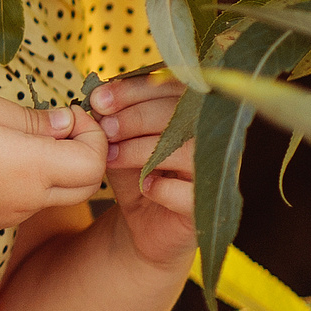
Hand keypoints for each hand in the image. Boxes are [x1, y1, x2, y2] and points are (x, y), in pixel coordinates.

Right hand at [0, 86, 108, 230]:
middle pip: (86, 184)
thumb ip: (32, 117)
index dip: (93, 133)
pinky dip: (29, 181)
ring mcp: (10, 215)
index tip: (67, 112)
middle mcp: (29, 199)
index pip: (95, 161)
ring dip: (56, 167)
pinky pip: (27, 202)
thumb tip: (66, 122)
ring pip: (57, 194)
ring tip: (18, 137)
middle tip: (56, 125)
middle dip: (84, 152)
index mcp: (33, 167)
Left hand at [92, 74, 194, 269]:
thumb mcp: (119, 141)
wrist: (141, 222)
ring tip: (112, 156)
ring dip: (143, 149)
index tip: (98, 99)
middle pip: (184, 116)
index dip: (135, 90)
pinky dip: (162, 187)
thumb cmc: (134, 172)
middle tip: (105, 127)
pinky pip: (189, 193)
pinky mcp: (205, 207)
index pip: (173, 88)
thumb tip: (98, 98)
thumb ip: (113, 120)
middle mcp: (211, 140)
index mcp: (193, 115)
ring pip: (187, 152)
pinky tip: (143, 185)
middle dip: (137, 117)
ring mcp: (213, 174)